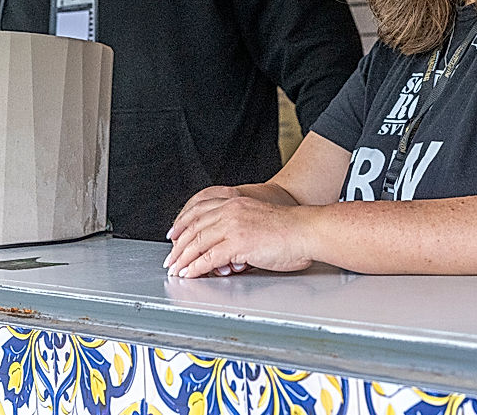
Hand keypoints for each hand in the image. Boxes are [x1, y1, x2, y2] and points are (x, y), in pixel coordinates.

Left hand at [164, 192, 312, 277]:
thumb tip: (224, 249)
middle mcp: (231, 210)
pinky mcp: (238, 242)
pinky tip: (190, 273)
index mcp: (235, 202)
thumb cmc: (289, 230)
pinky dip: (196, 267)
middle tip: (170, 259)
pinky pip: (209, 257)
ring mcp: (233, 225)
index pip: (199, 211)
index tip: (174, 234)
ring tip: (176, 270)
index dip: (182, 223)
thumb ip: (237, 229)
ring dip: (183, 259)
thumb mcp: (257, 220)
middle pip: (194, 227)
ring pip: (198, 243)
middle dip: (178, 246)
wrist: (306, 231)